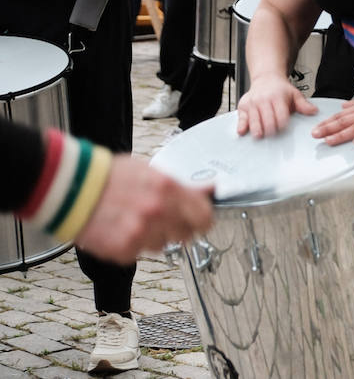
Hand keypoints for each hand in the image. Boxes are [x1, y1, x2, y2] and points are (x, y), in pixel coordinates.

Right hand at [74, 155, 213, 262]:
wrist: (71, 188)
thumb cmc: (110, 176)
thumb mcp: (150, 172)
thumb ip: (182, 185)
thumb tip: (210, 189)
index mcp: (168, 189)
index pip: (204, 216)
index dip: (203, 221)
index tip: (200, 222)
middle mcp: (157, 212)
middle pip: (186, 235)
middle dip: (178, 229)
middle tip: (163, 221)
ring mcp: (140, 232)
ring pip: (162, 245)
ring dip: (153, 237)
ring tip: (134, 221)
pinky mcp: (122, 249)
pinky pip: (138, 253)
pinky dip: (131, 245)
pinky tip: (120, 229)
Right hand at [236, 77, 317, 138]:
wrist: (266, 78)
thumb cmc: (281, 89)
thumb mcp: (295, 94)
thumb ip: (304, 105)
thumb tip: (314, 111)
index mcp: (278, 97)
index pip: (281, 114)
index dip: (282, 123)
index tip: (284, 128)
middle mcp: (264, 100)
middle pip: (267, 119)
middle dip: (270, 129)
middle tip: (273, 135)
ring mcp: (252, 103)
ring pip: (254, 120)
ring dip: (257, 129)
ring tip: (260, 136)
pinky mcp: (243, 106)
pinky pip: (241, 117)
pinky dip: (242, 125)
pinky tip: (243, 131)